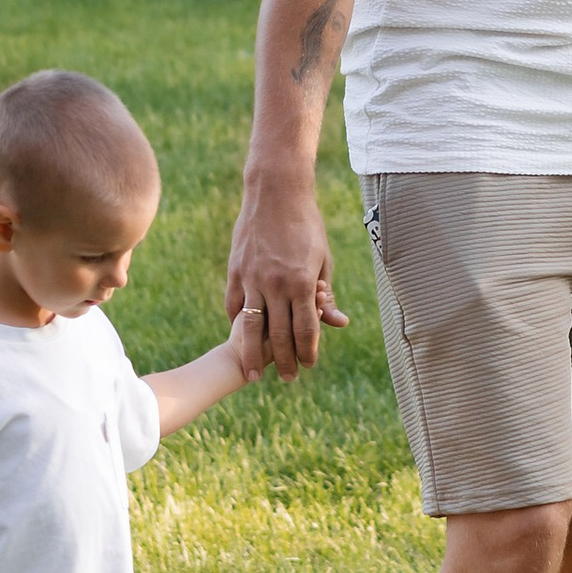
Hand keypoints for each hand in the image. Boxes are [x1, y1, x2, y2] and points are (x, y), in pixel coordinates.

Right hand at [227, 171, 343, 378]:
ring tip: (256, 374)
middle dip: (284, 361)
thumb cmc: (307, 226)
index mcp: (302, 282)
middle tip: (288, 378)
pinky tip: (241, 339)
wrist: (276, 194)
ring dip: (254, 354)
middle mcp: (275, 284)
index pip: (306, 329)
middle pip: (278, 335)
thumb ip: (325, 295)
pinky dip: (237, 325)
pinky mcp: (235, 271)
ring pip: (250, 328)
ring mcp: (252, 278)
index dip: (308, 352)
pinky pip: (233, 306)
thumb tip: (338, 323)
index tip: (309, 365)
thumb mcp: (323, 260)